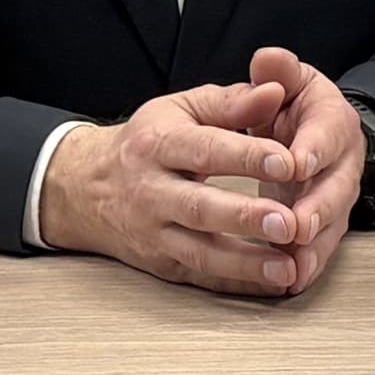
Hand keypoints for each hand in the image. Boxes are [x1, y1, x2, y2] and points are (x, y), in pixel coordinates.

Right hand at [41, 79, 317, 298]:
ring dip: (245, 263)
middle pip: (200, 207)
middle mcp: (152, 192)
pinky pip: (200, 276)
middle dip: (245, 217)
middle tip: (290, 222)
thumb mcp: (182, 109)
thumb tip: (276, 91)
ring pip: (199, 252)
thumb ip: (232, 102)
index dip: (247, 156)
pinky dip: (236, 283)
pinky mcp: (161, 263)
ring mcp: (154, 233)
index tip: (289, 161)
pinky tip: (273, 283)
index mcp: (158, 145)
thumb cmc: (149, 141)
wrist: (84, 188)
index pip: (205, 150)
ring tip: (287, 267)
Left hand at [245, 46, 364, 291]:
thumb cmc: (292, 105)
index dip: (313, 148)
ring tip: (294, 263)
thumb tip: (268, 59)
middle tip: (295, 224)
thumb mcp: (288, 81)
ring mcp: (335, 197)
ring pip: (332, 224)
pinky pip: (320, 248)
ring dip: (314, 245)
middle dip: (318, 207)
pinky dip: (308, 265)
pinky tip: (291, 281)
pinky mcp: (324, 224)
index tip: (295, 162)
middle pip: (337, 187)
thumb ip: (278, 72)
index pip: (327, 133)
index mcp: (332, 121)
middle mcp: (341, 162)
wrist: (311, 134)